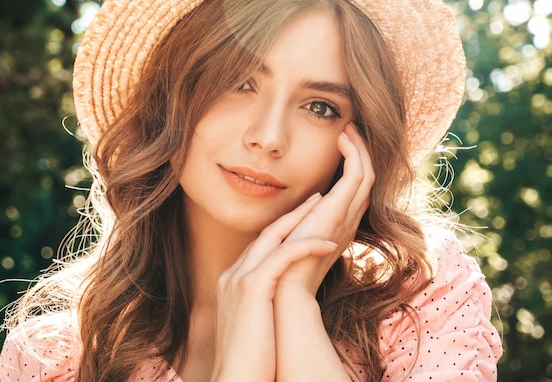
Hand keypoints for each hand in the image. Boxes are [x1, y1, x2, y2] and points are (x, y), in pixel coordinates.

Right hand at [211, 194, 338, 381]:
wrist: (235, 380)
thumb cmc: (250, 360)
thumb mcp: (254, 324)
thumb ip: (261, 305)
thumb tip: (278, 302)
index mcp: (232, 282)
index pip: (260, 246)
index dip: (284, 229)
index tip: (303, 217)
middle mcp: (231, 275)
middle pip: (266, 233)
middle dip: (294, 214)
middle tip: (317, 198)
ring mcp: (238, 279)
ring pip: (274, 236)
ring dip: (302, 219)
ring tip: (325, 206)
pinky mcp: (252, 287)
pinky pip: (283, 255)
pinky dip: (306, 245)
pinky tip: (329, 242)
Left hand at [276, 122, 374, 296]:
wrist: (285, 288)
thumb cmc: (283, 265)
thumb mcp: (294, 235)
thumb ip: (302, 218)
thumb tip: (310, 200)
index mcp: (339, 224)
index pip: (355, 188)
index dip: (353, 163)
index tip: (341, 142)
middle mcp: (348, 219)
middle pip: (366, 178)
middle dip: (361, 151)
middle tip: (349, 129)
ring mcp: (347, 216)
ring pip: (366, 173)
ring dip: (359, 148)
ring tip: (348, 129)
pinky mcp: (339, 211)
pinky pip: (357, 175)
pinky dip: (353, 154)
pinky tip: (341, 139)